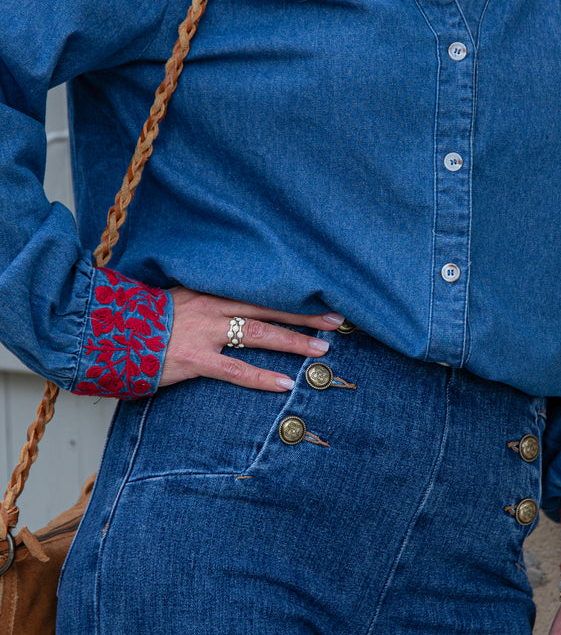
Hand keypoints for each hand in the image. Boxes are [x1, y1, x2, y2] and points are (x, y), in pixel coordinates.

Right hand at [160, 287, 344, 391]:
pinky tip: (284, 383)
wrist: (110, 333)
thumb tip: (237, 305)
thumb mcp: (180, 297)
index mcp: (211, 291)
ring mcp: (205, 332)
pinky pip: (235, 370)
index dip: (291, 295)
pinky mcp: (196, 359)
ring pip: (259, 334)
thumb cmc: (146, 320)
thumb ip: (209, 299)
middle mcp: (213, 307)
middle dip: (304, 315)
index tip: (319, 297)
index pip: (260, 290)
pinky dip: (262, 377)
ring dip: (293, 342)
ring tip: (320, 351)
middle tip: (335, 320)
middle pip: (268, 307)